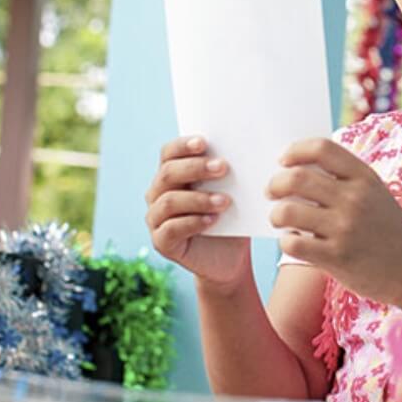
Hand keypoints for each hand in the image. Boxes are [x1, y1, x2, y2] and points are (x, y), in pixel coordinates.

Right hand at [145, 136, 250, 288]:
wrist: (230, 258)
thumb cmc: (230, 218)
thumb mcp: (232, 192)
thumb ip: (229, 173)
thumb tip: (245, 149)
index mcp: (172, 175)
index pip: (169, 153)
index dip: (183, 146)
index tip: (204, 143)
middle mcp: (157, 194)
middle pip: (168, 174)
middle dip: (195, 168)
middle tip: (223, 167)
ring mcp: (156, 219)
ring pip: (168, 202)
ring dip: (198, 198)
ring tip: (225, 201)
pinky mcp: (161, 242)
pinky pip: (171, 228)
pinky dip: (193, 222)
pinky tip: (213, 220)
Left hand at [267, 138, 401, 305]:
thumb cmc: (389, 231)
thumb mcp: (376, 194)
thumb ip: (346, 179)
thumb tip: (299, 167)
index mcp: (365, 178)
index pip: (322, 148)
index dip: (295, 151)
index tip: (284, 161)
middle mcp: (354, 199)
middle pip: (297, 178)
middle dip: (275, 184)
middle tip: (271, 191)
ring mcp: (345, 229)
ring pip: (287, 211)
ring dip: (276, 214)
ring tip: (279, 219)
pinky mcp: (336, 258)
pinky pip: (292, 244)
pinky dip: (285, 241)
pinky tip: (294, 242)